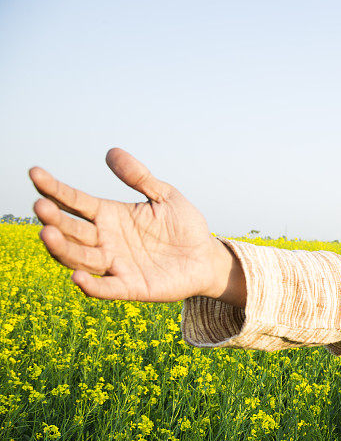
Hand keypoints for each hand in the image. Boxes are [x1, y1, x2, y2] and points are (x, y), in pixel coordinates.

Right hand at [29, 148, 244, 304]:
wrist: (206, 257)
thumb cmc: (184, 226)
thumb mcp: (165, 196)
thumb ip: (140, 178)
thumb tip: (111, 152)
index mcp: (110, 215)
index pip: (76, 202)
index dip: (55, 189)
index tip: (35, 173)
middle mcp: (106, 240)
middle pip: (72, 230)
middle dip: (54, 219)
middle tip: (40, 207)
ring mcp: (116, 264)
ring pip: (80, 258)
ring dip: (62, 248)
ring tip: (47, 234)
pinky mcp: (130, 287)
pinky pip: (106, 288)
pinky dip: (91, 285)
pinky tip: (77, 278)